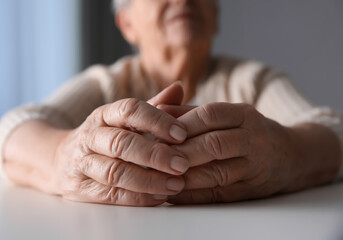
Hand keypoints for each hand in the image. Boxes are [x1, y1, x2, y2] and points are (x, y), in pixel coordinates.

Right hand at [53, 82, 189, 205]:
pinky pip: (109, 195)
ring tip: (176, 184)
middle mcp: (90, 136)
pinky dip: (136, 197)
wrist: (58, 159)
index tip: (182, 133)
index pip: (128, 110)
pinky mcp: (79, 189)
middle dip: (154, 154)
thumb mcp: (123, 119)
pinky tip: (159, 197)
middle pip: (121, 143)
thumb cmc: (104, 137)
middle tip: (182, 164)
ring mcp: (82, 163)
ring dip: (148, 180)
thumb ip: (152, 106)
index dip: (156, 120)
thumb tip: (178, 88)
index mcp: (103, 115)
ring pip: (115, 172)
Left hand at [160, 102, 296, 203]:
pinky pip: (219, 194)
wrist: (291, 156)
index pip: (211, 114)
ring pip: (217, 172)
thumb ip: (192, 112)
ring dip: (186, 176)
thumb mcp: (229, 115)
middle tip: (155, 156)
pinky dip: (195, 195)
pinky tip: (174, 193)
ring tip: (160, 176)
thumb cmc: (249, 132)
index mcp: (245, 115)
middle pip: (214, 144)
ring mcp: (255, 167)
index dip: (184, 123)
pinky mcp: (251, 190)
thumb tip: (158, 110)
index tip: (160, 131)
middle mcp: (254, 139)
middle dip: (181, 151)